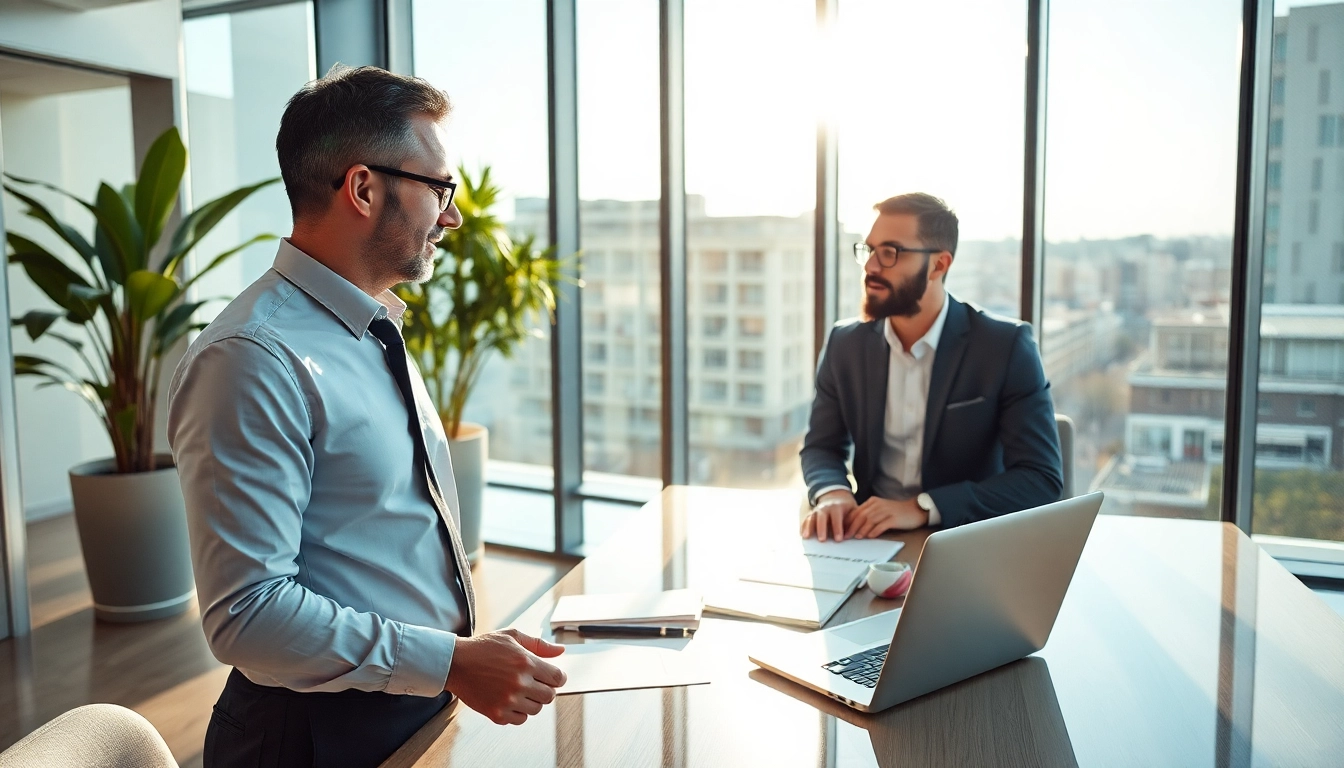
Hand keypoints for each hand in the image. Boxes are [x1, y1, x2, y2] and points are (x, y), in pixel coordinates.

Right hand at [445, 628, 566, 724]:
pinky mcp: (497, 714)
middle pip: (549, 696)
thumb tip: (560, 651)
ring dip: (532, 701)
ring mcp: (508, 700)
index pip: (557, 678)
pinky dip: (518, 712)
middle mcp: (519, 683)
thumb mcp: (512, 637)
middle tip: (535, 683)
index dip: (558, 678)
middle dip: (546, 689)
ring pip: (536, 709)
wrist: (455, 663)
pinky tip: (509, 699)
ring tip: (520, 690)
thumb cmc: (482, 648)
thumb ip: (539, 645)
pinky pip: (520, 719)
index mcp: (526, 662)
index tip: (552, 677)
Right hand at [800, 490, 856, 541]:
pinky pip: (806, 519)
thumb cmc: (847, 507)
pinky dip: (803, 526)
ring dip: (809, 527)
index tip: (838, 539)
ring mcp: (817, 510)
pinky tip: (802, 534)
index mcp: (837, 507)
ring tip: (806, 537)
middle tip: (822, 540)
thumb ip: (853, 521)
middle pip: (821, 517)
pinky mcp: (812, 514)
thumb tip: (853, 534)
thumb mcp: (853, 510)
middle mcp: (825, 508)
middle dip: (821, 529)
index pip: (837, 518)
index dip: (837, 528)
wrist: (836, 496)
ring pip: (812, 518)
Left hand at [846, 497, 927, 538]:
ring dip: (862, 530)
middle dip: (852, 527)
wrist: (915, 510)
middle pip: (861, 516)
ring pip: (870, 520)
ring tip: (857, 537)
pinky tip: (870, 536)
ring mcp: (886, 511)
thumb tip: (854, 526)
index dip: (848, 521)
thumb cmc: (896, 512)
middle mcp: (878, 505)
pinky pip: (881, 525)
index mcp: (873, 502)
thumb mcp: (880, 510)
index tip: (842, 530)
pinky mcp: (894, 518)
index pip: (857, 511)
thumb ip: (868, 515)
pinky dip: (874, 531)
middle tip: (847, 536)